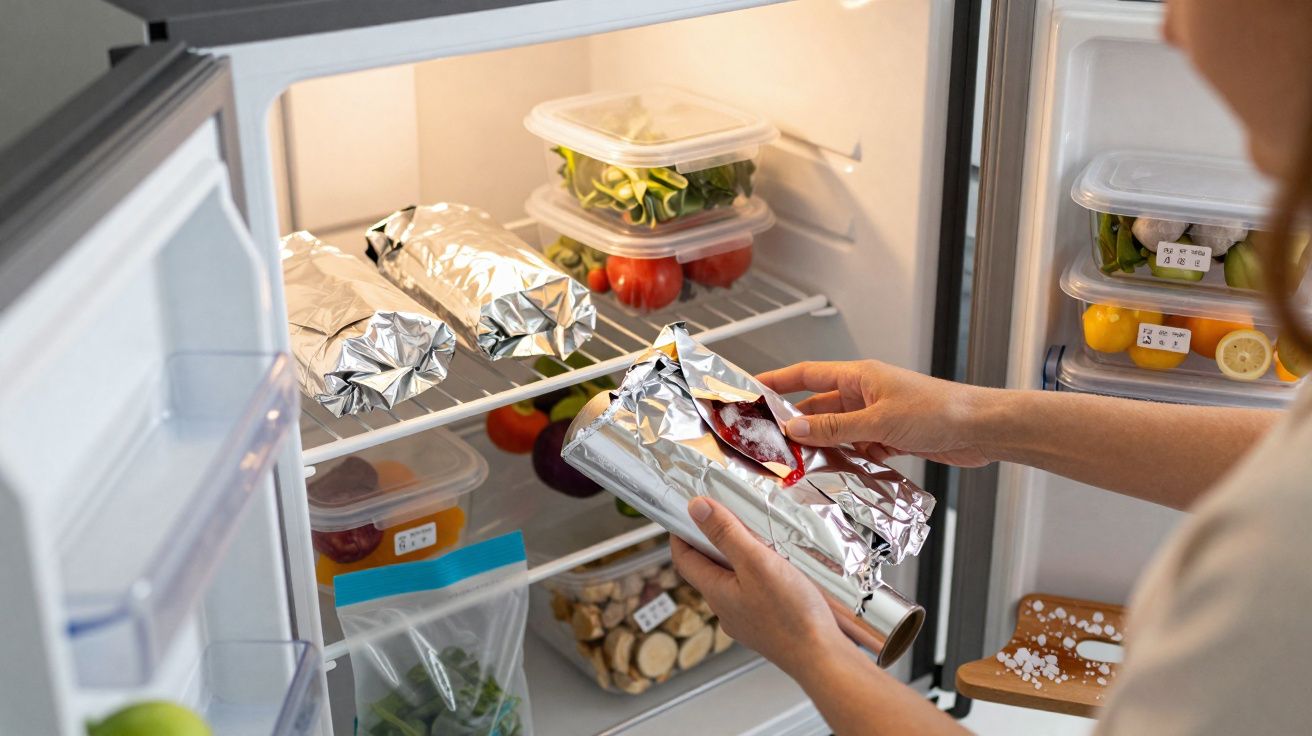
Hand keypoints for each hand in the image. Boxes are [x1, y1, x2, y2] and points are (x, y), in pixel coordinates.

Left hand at [670, 497, 850, 677]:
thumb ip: (726, 534)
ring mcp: (745, 620)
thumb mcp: (756, 562)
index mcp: (716, 592)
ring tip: (757, 540)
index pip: (684, 558)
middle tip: (727, 518)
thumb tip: (696, 509)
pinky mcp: (765, 625)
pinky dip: (757, 575)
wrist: (821, 658)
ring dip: (738, 558)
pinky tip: (778, 571)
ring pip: (732, 581)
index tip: (686, 513)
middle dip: (713, 542)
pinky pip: (752, 594)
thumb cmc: (791, 615)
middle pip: (708, 569)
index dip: (681, 533)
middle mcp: (725, 609)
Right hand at [757, 360, 991, 466]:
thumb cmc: (939, 411)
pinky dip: (846, 460)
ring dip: (822, 447)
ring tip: (799, 464)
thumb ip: (835, 428)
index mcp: (859, 376)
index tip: (751, 389)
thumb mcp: (879, 421)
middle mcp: (865, 394)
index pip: (806, 374)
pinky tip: (836, 474)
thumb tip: (795, 429)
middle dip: (796, 425)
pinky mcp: (889, 437)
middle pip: (818, 408)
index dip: (777, 381)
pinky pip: (856, 448)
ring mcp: (877, 416)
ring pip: (837, 432)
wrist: (981, 430)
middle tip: (770, 441)